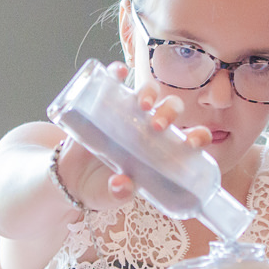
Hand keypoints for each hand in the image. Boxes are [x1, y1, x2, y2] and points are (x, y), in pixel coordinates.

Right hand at [57, 66, 212, 213]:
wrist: (70, 178)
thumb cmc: (102, 186)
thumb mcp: (112, 195)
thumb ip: (119, 193)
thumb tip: (121, 185)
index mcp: (163, 150)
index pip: (190, 138)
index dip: (198, 136)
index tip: (193, 143)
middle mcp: (150, 127)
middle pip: (171, 109)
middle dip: (170, 112)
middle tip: (157, 126)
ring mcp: (129, 112)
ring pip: (148, 92)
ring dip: (149, 92)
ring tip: (142, 104)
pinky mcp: (105, 102)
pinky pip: (115, 81)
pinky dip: (117, 73)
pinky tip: (117, 74)